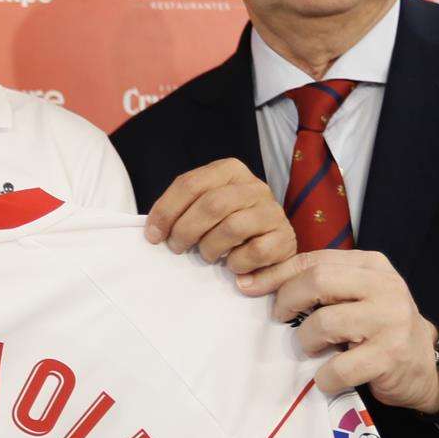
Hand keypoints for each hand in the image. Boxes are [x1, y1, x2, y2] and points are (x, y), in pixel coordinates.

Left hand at [143, 158, 295, 273]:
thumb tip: (153, 231)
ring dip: (210, 248)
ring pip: (232, 227)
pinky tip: (232, 266)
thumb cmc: (229, 224)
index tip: (153, 235)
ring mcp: (272, 211)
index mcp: (230, 170)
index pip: (190, 184)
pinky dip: (237, 264)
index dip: (166, 211)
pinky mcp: (285, 238)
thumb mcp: (205, 206)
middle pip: (211, 204)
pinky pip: (255, 252)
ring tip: (207, 256)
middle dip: (186, 230)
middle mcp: (254, 186)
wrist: (272, 242)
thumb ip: (183, 209)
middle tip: (177, 247)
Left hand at [238, 249, 438, 412]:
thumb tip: (254, 282)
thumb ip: (319, 284)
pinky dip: (324, 377)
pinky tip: (328, 377)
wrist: (427, 365)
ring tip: (313, 349)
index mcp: (372, 265)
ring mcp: (390, 321)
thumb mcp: (356, 295)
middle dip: (288, 301)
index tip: (247, 286)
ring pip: (324, 323)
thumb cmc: (378, 327)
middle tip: (282, 319)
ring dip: (307, 341)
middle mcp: (385, 287)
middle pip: (317, 281)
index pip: (313, 260)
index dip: (275, 273)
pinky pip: (339, 367)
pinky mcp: (389, 356)